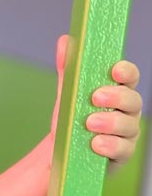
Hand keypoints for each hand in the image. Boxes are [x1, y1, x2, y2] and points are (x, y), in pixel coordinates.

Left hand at [51, 33, 141, 164]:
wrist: (61, 153)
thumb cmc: (72, 120)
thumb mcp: (68, 93)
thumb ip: (67, 69)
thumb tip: (65, 40)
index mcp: (118, 92)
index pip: (130, 78)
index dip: (126, 72)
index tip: (114, 70)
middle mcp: (127, 113)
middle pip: (133, 101)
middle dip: (116, 98)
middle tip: (96, 97)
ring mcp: (127, 135)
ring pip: (129, 127)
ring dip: (111, 123)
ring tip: (89, 123)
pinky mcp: (121, 156)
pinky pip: (122, 150)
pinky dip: (109, 146)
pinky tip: (96, 144)